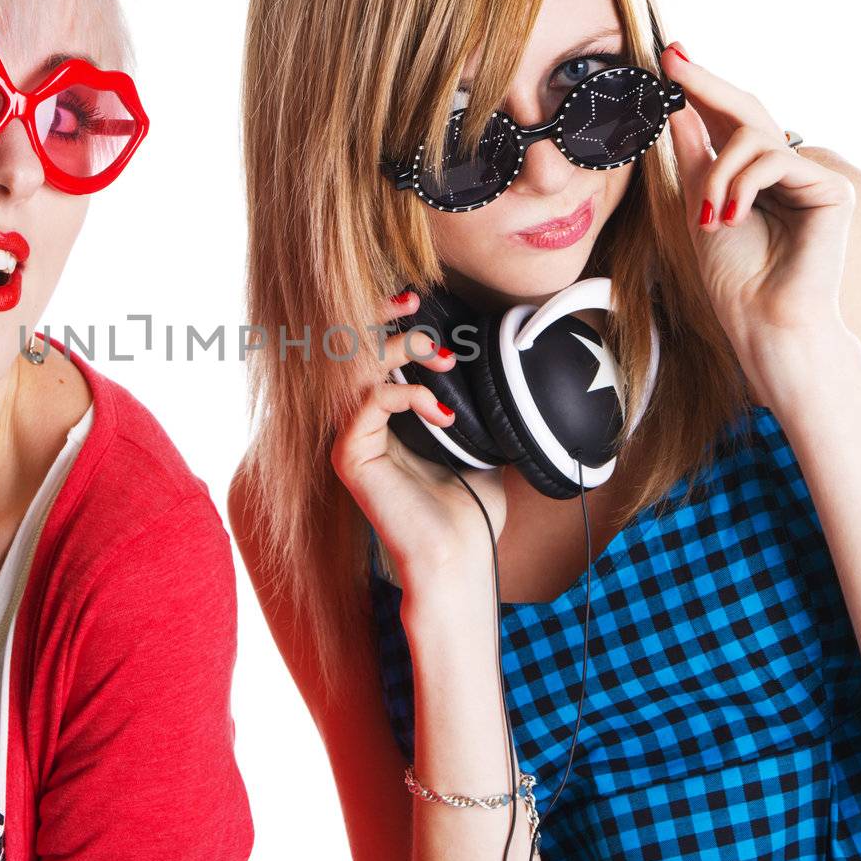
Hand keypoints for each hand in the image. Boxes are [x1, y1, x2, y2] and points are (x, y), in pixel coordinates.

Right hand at [330, 291, 508, 597]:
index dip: (386, 321)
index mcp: (385, 419)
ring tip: (440, 355)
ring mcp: (352, 439)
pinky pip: (368, 402)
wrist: (458, 561)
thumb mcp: (484, 447)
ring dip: (397, 348)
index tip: (417, 299)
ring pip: (356, 368)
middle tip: (413, 300)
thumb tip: (511, 374)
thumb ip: (480, 410)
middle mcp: (361, 424)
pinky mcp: (349, 456)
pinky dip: (406, 393)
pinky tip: (441, 410)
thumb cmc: (471, 514)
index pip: (373, 354)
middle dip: (380, 317)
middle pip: (351, 350)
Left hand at [662, 44, 857, 367]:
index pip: (726, 121)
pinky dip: (744, 184)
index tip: (670, 55)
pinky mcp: (833, 189)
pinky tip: (733, 216)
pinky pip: (776, 160)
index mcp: (752, 175)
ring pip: (754, 139)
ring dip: (719, 172)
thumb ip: (694, 154)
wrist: (761, 319)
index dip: (699, 89)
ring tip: (711, 215)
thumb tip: (676, 103)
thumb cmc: (733, 275)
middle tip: (674, 59)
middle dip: (706, 85)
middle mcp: (785, 170)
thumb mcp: (699, 203)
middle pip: (747, 111)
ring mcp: (811, 177)